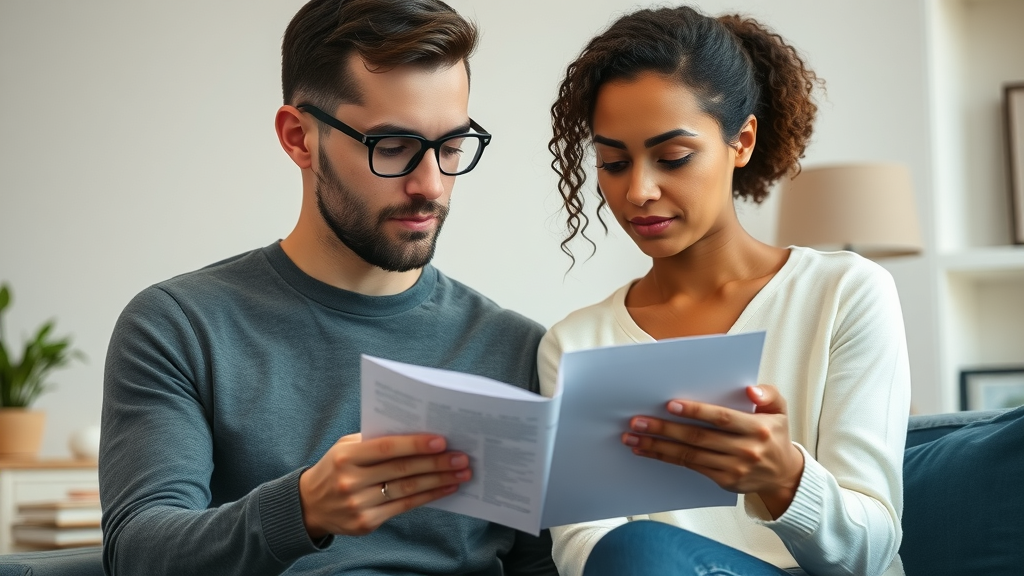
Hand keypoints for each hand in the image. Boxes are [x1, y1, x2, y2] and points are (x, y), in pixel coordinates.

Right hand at [298, 432, 471, 537]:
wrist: (309, 505)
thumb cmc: (336, 467)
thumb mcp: (346, 447)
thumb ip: (375, 440)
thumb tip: (418, 432)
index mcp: (346, 456)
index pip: (386, 448)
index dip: (415, 444)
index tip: (442, 441)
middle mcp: (350, 481)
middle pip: (401, 470)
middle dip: (436, 464)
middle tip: (462, 458)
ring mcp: (358, 504)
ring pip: (407, 490)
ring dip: (438, 481)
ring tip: (461, 473)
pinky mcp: (366, 523)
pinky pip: (404, 507)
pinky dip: (428, 496)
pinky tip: (445, 489)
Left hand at [621, 385, 803, 517]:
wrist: (784, 474)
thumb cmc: (775, 434)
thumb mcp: (780, 410)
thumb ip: (768, 394)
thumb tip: (750, 389)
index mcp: (758, 429)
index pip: (722, 418)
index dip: (696, 411)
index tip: (670, 405)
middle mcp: (746, 450)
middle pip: (699, 437)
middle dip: (665, 429)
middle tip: (639, 420)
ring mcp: (734, 468)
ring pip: (689, 455)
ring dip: (658, 445)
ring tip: (633, 436)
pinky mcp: (724, 480)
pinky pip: (690, 466)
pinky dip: (666, 457)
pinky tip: (647, 450)